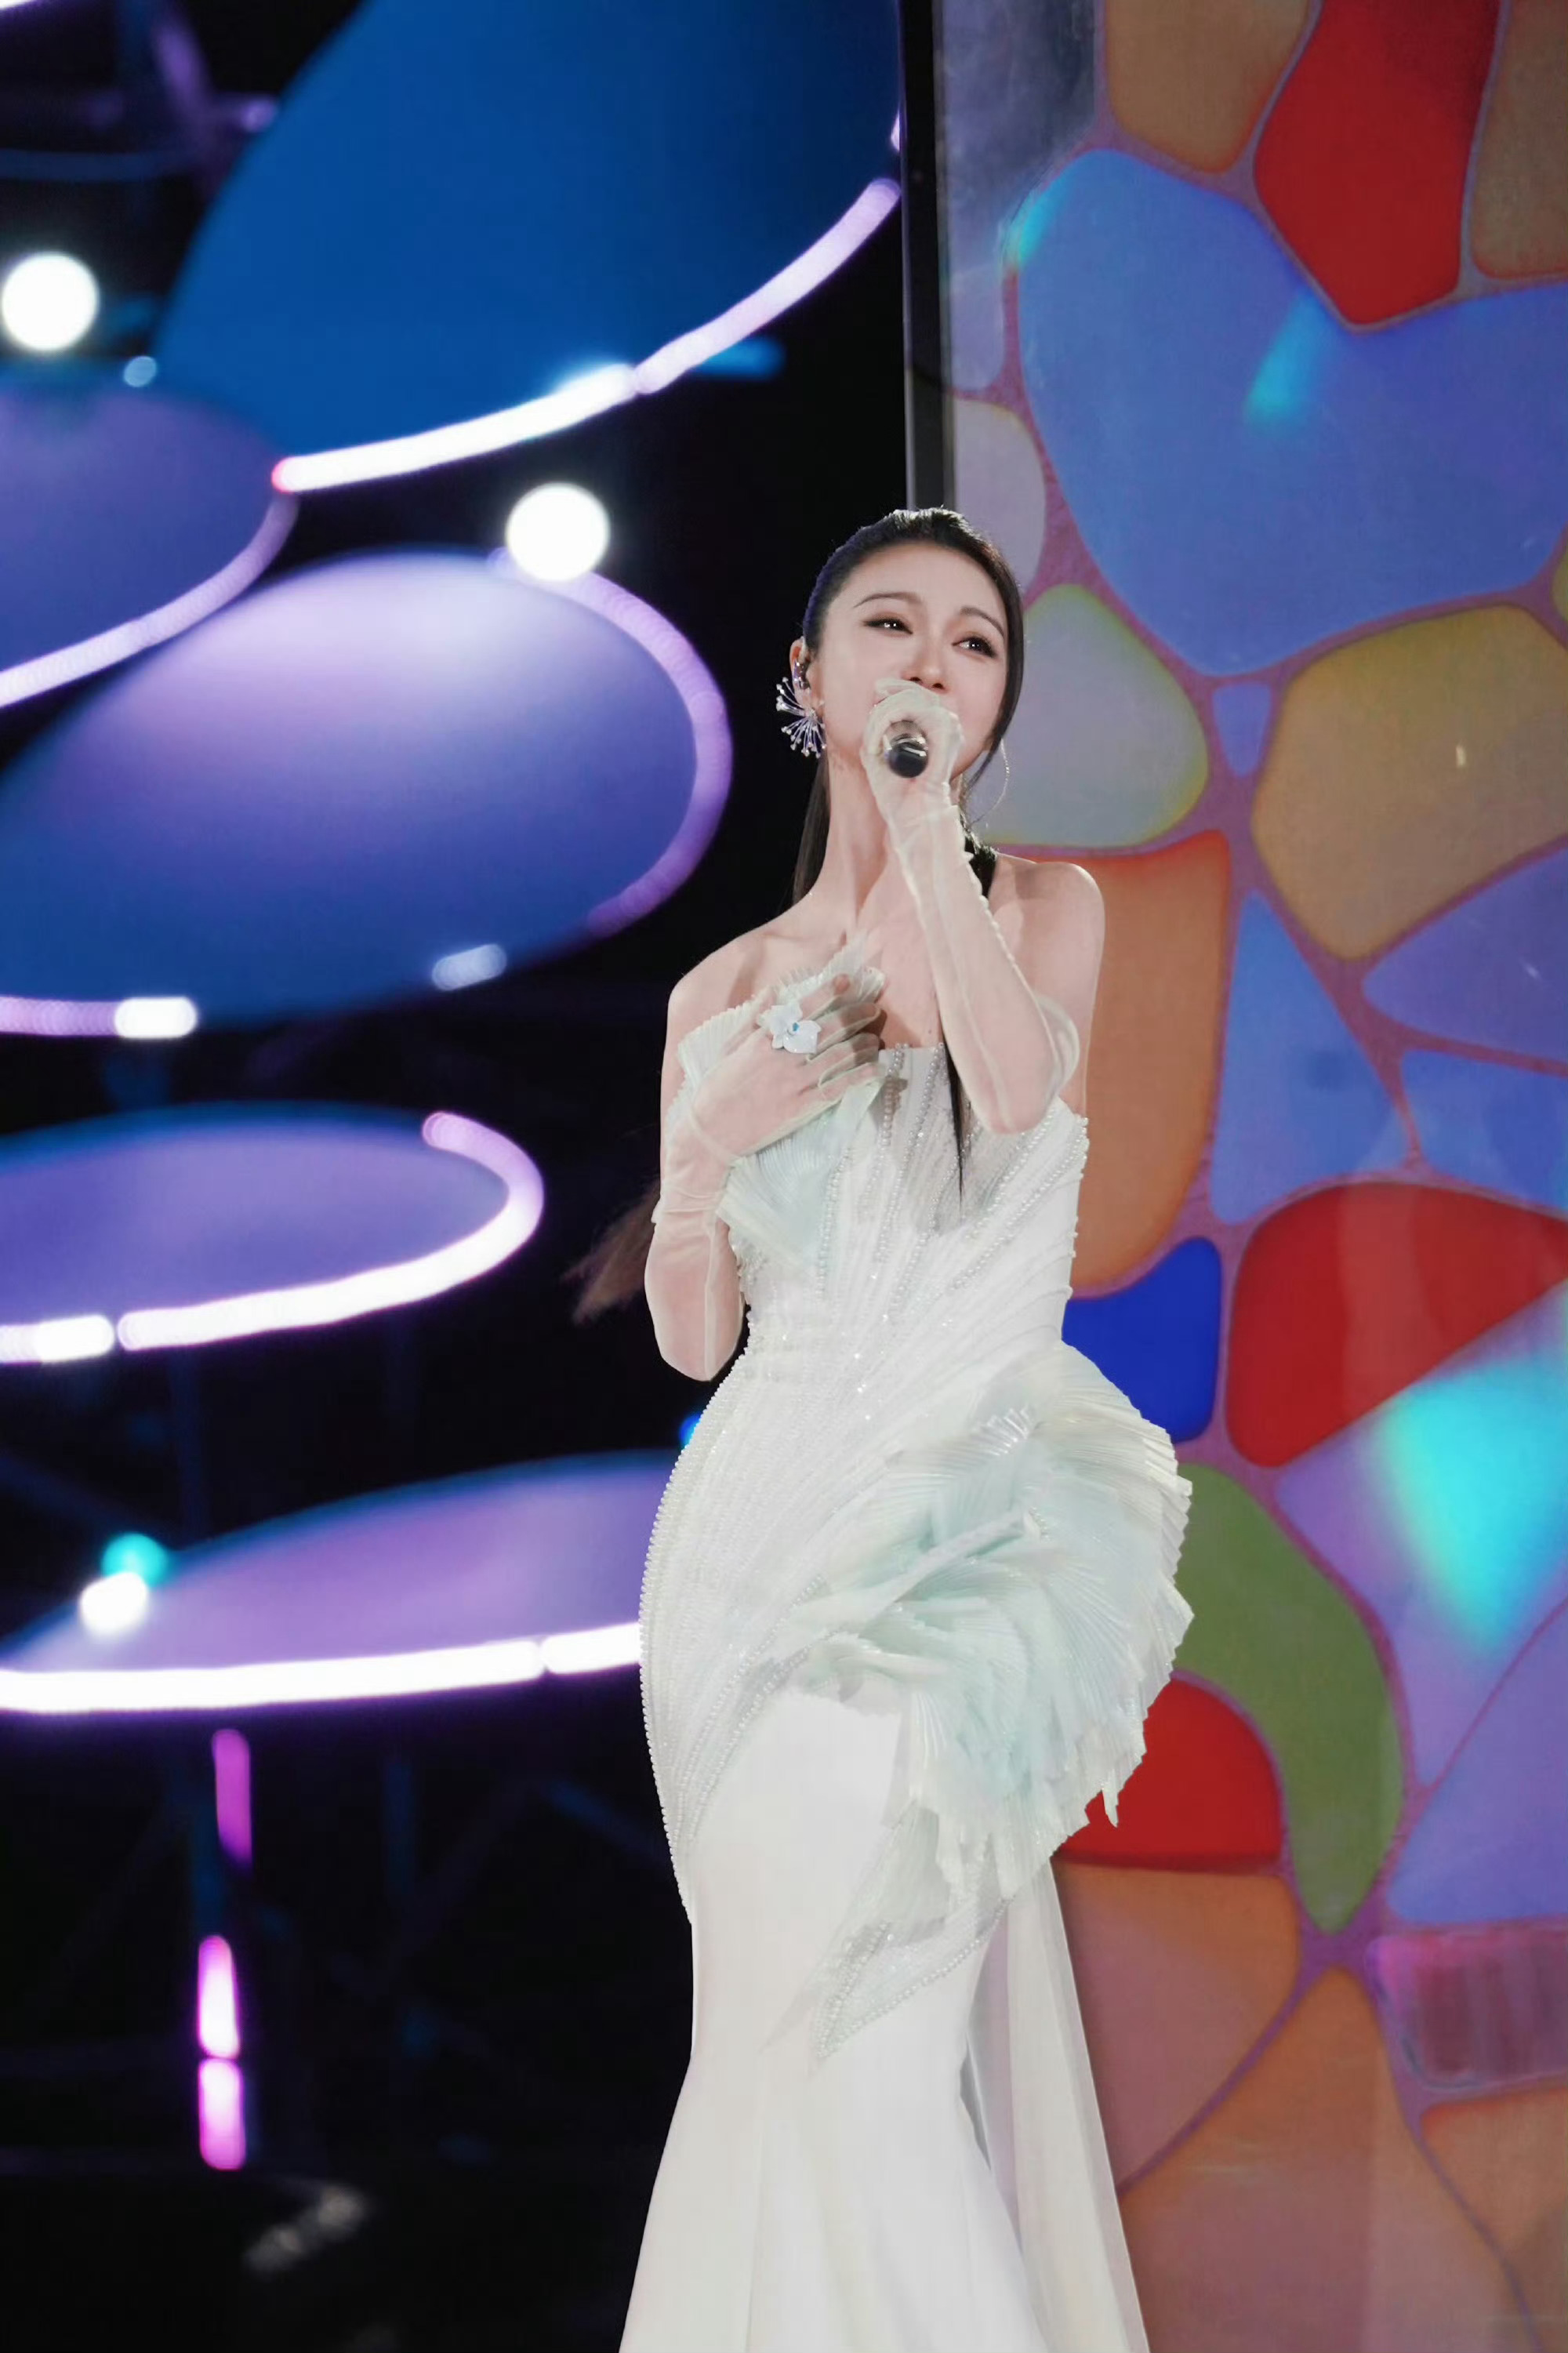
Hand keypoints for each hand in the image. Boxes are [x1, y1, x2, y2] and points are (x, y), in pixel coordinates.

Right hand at [660, 972, 885, 1215]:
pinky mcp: (803, 1107)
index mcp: (764, 1039)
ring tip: (875, 1039)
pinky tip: (877, 1069)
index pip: (803, 1009)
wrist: (712, 1131)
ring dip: (863, 1044)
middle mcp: (783, 1057)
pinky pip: (840, 1087)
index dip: (828, 992)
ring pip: (839, 1056)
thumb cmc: (717, 1088)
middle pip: (829, 1029)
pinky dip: (861, 1076)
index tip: (848, 981)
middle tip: (873, 1008)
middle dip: (855, 1014)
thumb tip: (773, 991)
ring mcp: (795, 1082)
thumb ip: (753, 1018)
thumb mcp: (729, 1047)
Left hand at [860, 678, 966, 831]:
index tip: (875, 693)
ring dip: (882, 716)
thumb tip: (874, 707)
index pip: (915, 692)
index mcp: (933, 727)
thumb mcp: (878, 753)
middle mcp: (945, 722)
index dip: (893, 687)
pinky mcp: (945, 729)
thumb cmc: (897, 791)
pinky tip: (877, 744)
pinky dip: (887, 721)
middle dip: (882, 707)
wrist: (911, 814)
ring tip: (871, 743)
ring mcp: (948, 724)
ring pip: (910, 698)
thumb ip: (877, 728)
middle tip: (869, 732)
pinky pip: (912, 709)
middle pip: (910, 692)